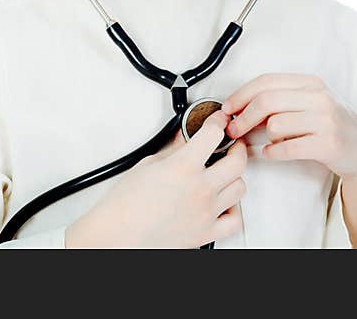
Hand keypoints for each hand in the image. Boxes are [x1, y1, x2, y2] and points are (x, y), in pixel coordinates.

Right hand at [66, 111, 247, 248]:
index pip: (213, 135)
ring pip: (239, 188)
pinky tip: (224, 202)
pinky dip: (234, 209)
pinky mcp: (206, 233)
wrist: (117, 234)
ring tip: (224, 173)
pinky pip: (235, 220)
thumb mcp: (147, 165)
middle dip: (236, 148)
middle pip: (237, 162)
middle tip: (230, 144)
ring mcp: (205, 213)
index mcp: (182, 168)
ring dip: (234, 177)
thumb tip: (185, 140)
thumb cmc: (124, 204)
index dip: (217, 122)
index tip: (218, 121)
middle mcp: (199, 190)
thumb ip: (173, 150)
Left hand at [220, 73, 356, 179]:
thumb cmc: (329, 125)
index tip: (227, 108)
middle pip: (266, 101)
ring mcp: (326, 120)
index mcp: (310, 83)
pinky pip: (287, 148)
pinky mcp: (329, 144)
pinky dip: (274, 152)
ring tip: (270, 142)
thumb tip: (238, 108)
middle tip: (233, 130)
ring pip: (275, 125)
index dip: (240, 95)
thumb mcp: (307, 104)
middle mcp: (320, 97)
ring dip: (265, 137)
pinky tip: (273, 152)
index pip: (266, 81)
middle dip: (243, 117)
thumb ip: (278, 101)